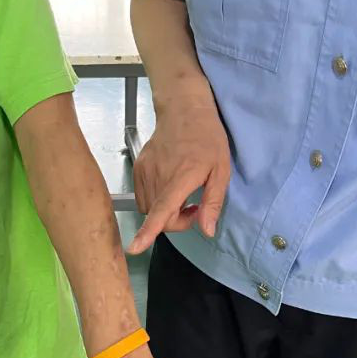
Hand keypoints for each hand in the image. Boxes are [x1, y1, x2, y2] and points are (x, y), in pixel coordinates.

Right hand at [128, 96, 231, 254]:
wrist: (183, 110)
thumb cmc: (207, 138)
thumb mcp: (221, 171)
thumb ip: (213, 202)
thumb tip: (206, 231)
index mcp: (181, 177)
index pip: (161, 211)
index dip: (148, 232)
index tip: (134, 247)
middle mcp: (158, 176)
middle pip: (158, 217)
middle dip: (175, 222)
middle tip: (195, 209)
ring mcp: (144, 171)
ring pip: (149, 209)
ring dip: (165, 212)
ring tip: (182, 196)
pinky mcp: (138, 168)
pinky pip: (143, 197)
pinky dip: (156, 201)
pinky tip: (170, 188)